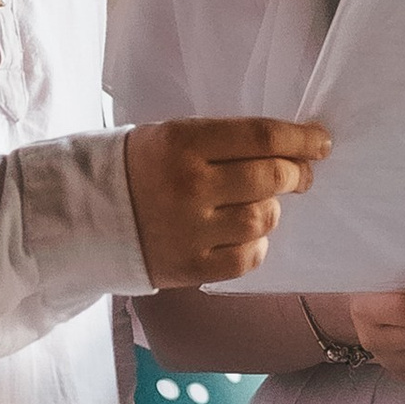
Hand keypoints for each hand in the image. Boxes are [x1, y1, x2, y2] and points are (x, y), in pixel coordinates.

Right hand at [126, 117, 328, 290]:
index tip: (321, 143)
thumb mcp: (171, 136)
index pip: (261, 137)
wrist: (83, 215)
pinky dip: (256, 245)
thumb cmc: (137, 168)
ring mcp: (190, 230)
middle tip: (300, 175)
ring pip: (264, 219)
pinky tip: (247, 236)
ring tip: (261, 205)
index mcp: (183, 142)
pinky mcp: (189, 268)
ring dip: (272, 210)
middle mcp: (189, 185)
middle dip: (296, 174)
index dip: (301, 140)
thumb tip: (287, 149)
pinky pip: (247, 258)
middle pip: (271, 178)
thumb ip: (224, 142)